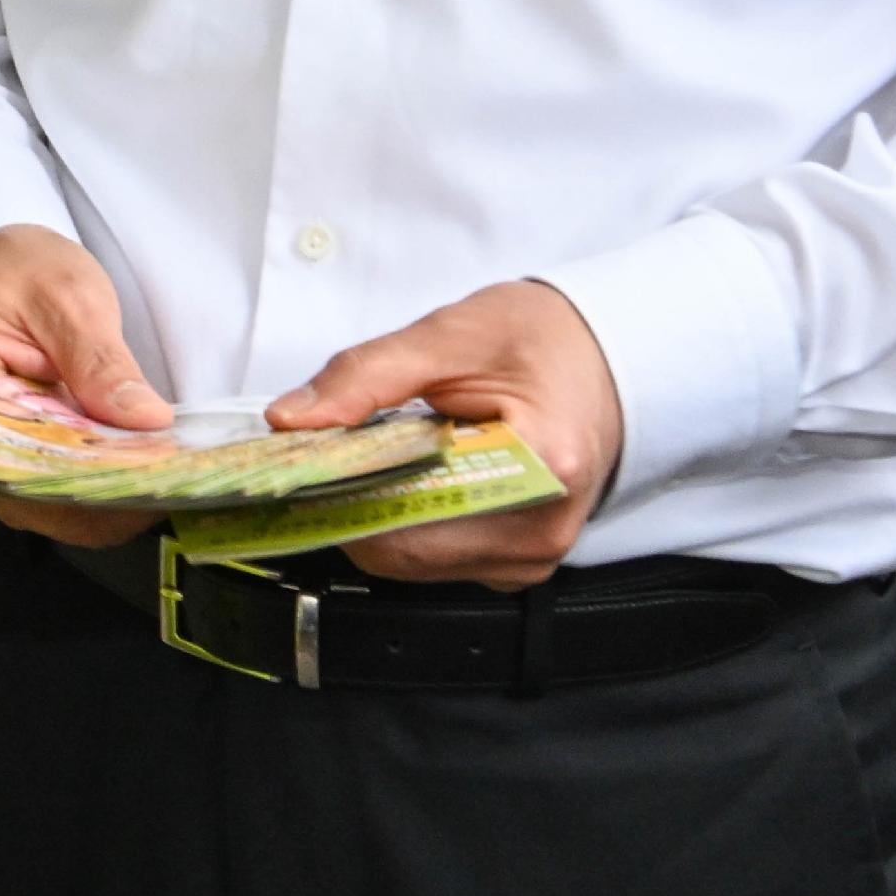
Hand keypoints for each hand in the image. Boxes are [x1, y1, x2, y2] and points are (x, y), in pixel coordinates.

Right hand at [0, 224, 172, 548]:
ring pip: (52, 508)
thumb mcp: (68, 300)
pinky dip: (106, 491)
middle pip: (31, 495)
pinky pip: (64, 496)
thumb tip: (146, 420)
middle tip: (168, 478)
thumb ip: (99, 361)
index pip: (8, 456)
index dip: (75, 477)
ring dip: (110, 499)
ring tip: (164, 475)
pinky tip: (145, 473)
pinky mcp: (23, 465)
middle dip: (103, 495)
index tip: (141, 475)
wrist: (11, 270)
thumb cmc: (25, 273)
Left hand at [267, 278, 624, 588]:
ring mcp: (529, 557)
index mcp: (542, 467)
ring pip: (409, 561)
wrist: (606, 359)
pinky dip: (398, 518)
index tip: (291, 461)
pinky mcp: (513, 560)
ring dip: (368, 512)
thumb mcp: (450, 334)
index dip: (339, 490)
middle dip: (345, 502)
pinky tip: (396, 473)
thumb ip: (364, 377)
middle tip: (312, 451)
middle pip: (403, 548)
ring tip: (360, 454)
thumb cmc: (542, 340)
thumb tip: (290, 420)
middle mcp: (539, 530)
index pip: (412, 511)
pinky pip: (432, 556)